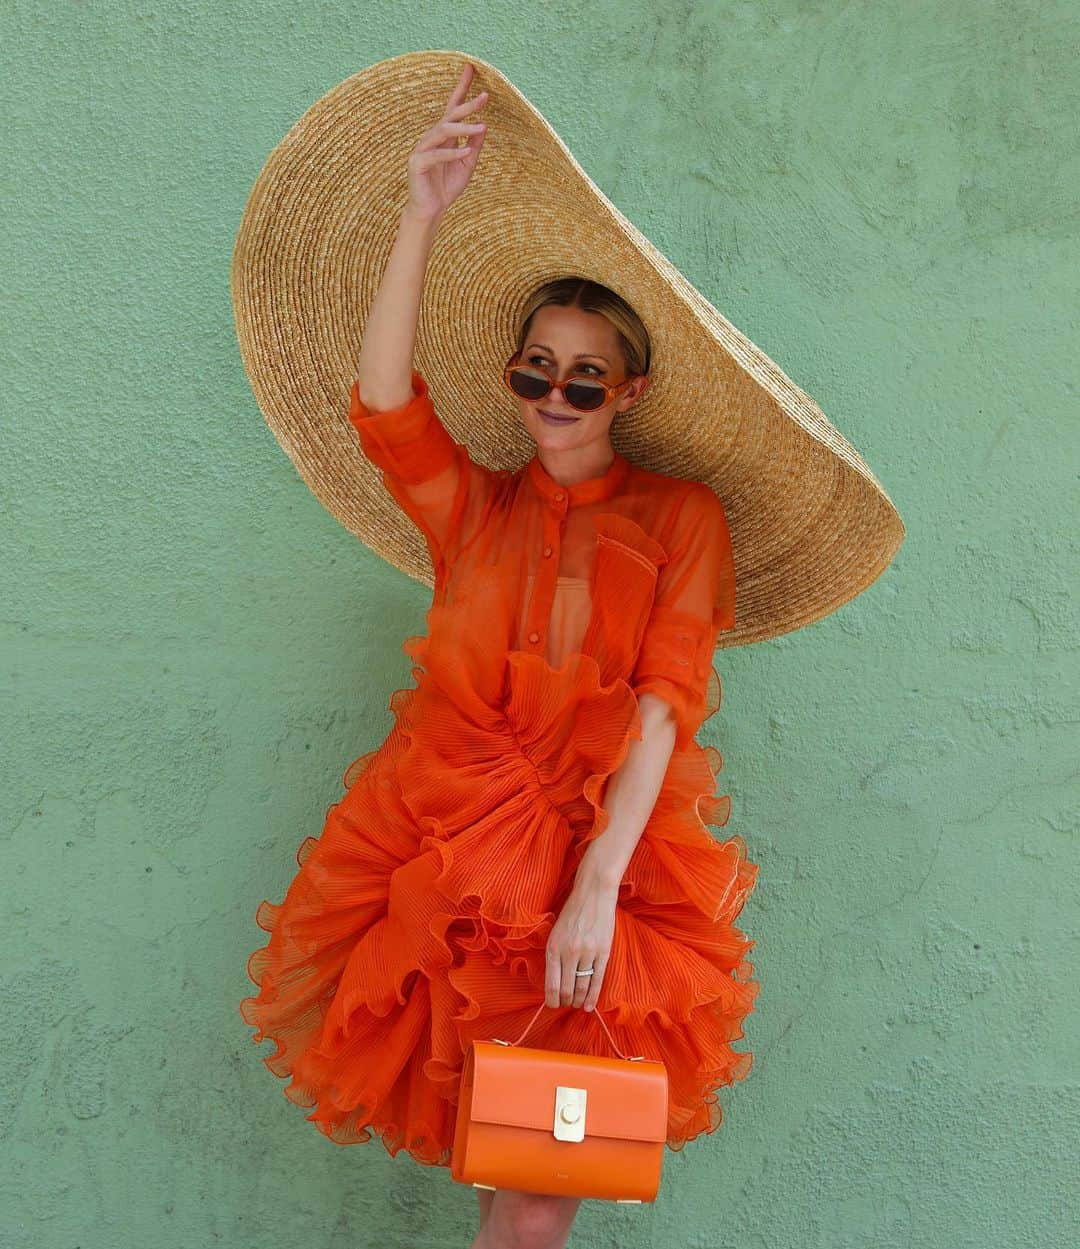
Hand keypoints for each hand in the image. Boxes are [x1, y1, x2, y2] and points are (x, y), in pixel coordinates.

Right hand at [405, 61, 487, 220]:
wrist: (430, 210)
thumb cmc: (447, 188)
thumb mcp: (466, 165)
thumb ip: (474, 148)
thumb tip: (485, 128)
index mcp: (444, 136)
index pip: (453, 107)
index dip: (461, 88)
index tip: (471, 68)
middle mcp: (432, 138)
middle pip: (450, 115)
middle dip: (467, 105)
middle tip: (485, 97)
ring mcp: (422, 148)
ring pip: (443, 132)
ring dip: (463, 129)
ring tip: (481, 127)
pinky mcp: (416, 163)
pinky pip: (436, 155)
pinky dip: (452, 153)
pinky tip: (466, 151)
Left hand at [545, 878, 617, 1011]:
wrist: (593, 894)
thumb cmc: (572, 913)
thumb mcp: (555, 932)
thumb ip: (554, 955)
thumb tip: (554, 982)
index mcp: (553, 947)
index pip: (551, 983)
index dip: (552, 999)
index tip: (553, 1005)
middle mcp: (569, 952)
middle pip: (566, 989)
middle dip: (565, 1002)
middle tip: (566, 1005)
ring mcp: (587, 953)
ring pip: (582, 986)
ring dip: (579, 1000)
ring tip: (578, 1005)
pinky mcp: (603, 952)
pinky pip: (597, 979)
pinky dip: (593, 996)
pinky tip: (590, 1006)